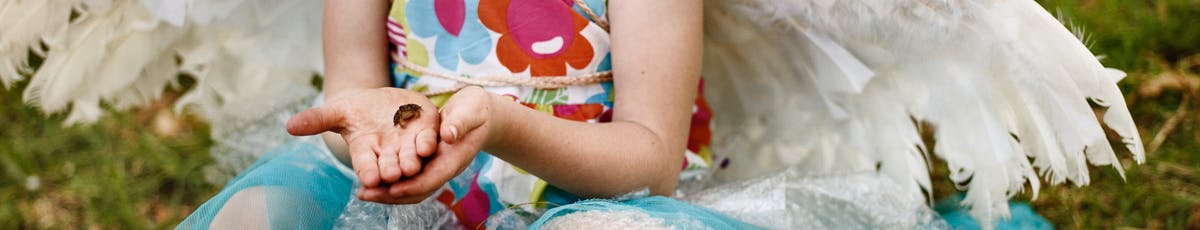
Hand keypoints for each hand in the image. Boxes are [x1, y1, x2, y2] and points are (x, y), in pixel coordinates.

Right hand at [286, 88, 439, 190]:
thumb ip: (317, 120)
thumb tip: (288, 126)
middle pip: (390, 166)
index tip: (368, 179)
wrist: (381, 101)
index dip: (367, 172)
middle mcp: (389, 155)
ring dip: (412, 162)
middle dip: (391, 171)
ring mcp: (409, 145)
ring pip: (412, 158)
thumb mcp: (337, 112)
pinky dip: (429, 143)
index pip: (366, 166)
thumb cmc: (356, 110)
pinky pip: (429, 140)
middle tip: (392, 175)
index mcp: (366, 153)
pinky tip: (429, 144)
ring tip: (411, 166)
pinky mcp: (426, 131)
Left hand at [360, 86, 497, 203]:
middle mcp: (442, 168)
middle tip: (365, 194)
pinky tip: (370, 179)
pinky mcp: (424, 162)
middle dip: (391, 195)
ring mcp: (433, 167)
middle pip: (417, 190)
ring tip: (362, 192)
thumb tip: (449, 135)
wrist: (476, 113)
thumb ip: (461, 121)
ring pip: (409, 187)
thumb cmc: (474, 109)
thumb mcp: (470, 110)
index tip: (393, 188)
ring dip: (386, 192)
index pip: (433, 178)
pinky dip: (389, 182)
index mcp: (454, 158)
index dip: (413, 185)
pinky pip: (406, 178)